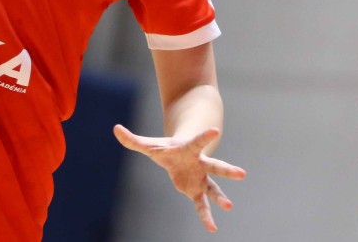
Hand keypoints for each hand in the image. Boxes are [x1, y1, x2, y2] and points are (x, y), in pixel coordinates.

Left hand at [114, 124, 245, 232]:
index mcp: (190, 149)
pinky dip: (206, 216)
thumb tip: (115, 128)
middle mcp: (200, 163)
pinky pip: (202, 205)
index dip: (205, 136)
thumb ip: (133, 139)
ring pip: (214, 188)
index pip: (198, 141)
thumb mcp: (150, 145)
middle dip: (228, 170)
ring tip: (230, 207)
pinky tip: (211, 229)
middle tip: (242, 174)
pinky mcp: (197, 190)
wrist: (183, 153)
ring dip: (221, 197)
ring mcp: (201, 177)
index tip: (215, 131)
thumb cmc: (167, 148)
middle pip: (216, 166)